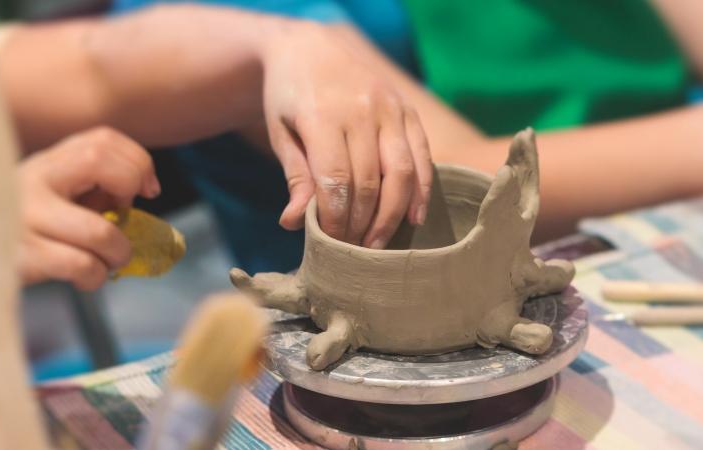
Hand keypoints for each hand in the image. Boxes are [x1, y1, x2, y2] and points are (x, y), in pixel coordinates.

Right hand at [17, 127, 160, 289]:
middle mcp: (32, 178)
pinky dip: (96, 276)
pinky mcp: (21, 254)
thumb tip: (145, 188)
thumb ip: (99, 186)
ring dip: (118, 253)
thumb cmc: (35, 232)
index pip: (103, 139)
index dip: (139, 163)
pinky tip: (87, 277)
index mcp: (49, 162)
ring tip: (108, 261)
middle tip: (124, 228)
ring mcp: (24, 216)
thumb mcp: (63, 197)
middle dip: (129, 198)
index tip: (148, 191)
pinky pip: (81, 264)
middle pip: (100, 161)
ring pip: (100, 231)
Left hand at [259, 22, 431, 248]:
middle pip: (371, 181)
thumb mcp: (281, 132)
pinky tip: (414, 216)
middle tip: (356, 253)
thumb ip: (295, 176)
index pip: (337, 180)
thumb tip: (294, 223)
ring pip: (401, 172)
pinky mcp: (407, 110)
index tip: (332, 243)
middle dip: (364, 223)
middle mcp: (363, 110)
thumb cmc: (290, 96)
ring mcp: (390, 108)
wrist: (312, 47)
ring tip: (380, 243)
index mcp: (324, 115)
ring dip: (393, 214)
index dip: (336, 218)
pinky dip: (421, 189)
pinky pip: (422, 155)